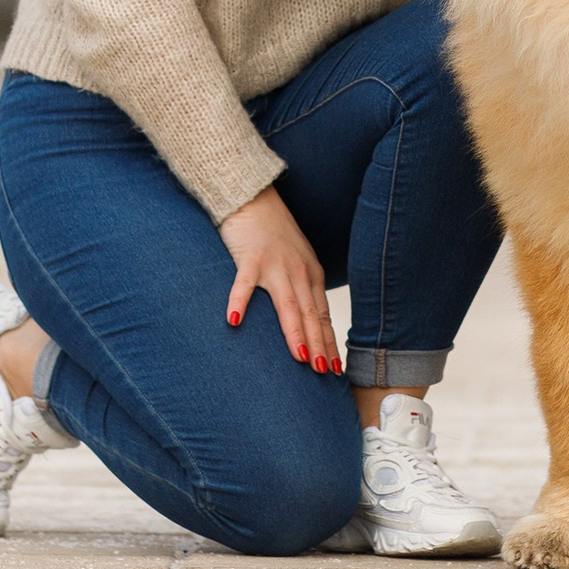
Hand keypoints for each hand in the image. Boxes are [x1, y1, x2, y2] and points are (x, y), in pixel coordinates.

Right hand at [217, 187, 340, 374]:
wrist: (255, 197)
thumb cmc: (274, 233)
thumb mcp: (296, 261)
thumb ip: (301, 288)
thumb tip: (306, 321)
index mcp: (311, 274)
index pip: (322, 315)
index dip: (328, 342)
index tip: (335, 369)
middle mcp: (297, 271)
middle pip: (310, 313)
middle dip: (318, 344)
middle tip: (324, 372)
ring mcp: (274, 264)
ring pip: (287, 303)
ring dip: (295, 331)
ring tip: (300, 357)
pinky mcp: (249, 257)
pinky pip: (243, 283)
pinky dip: (240, 301)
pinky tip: (234, 320)